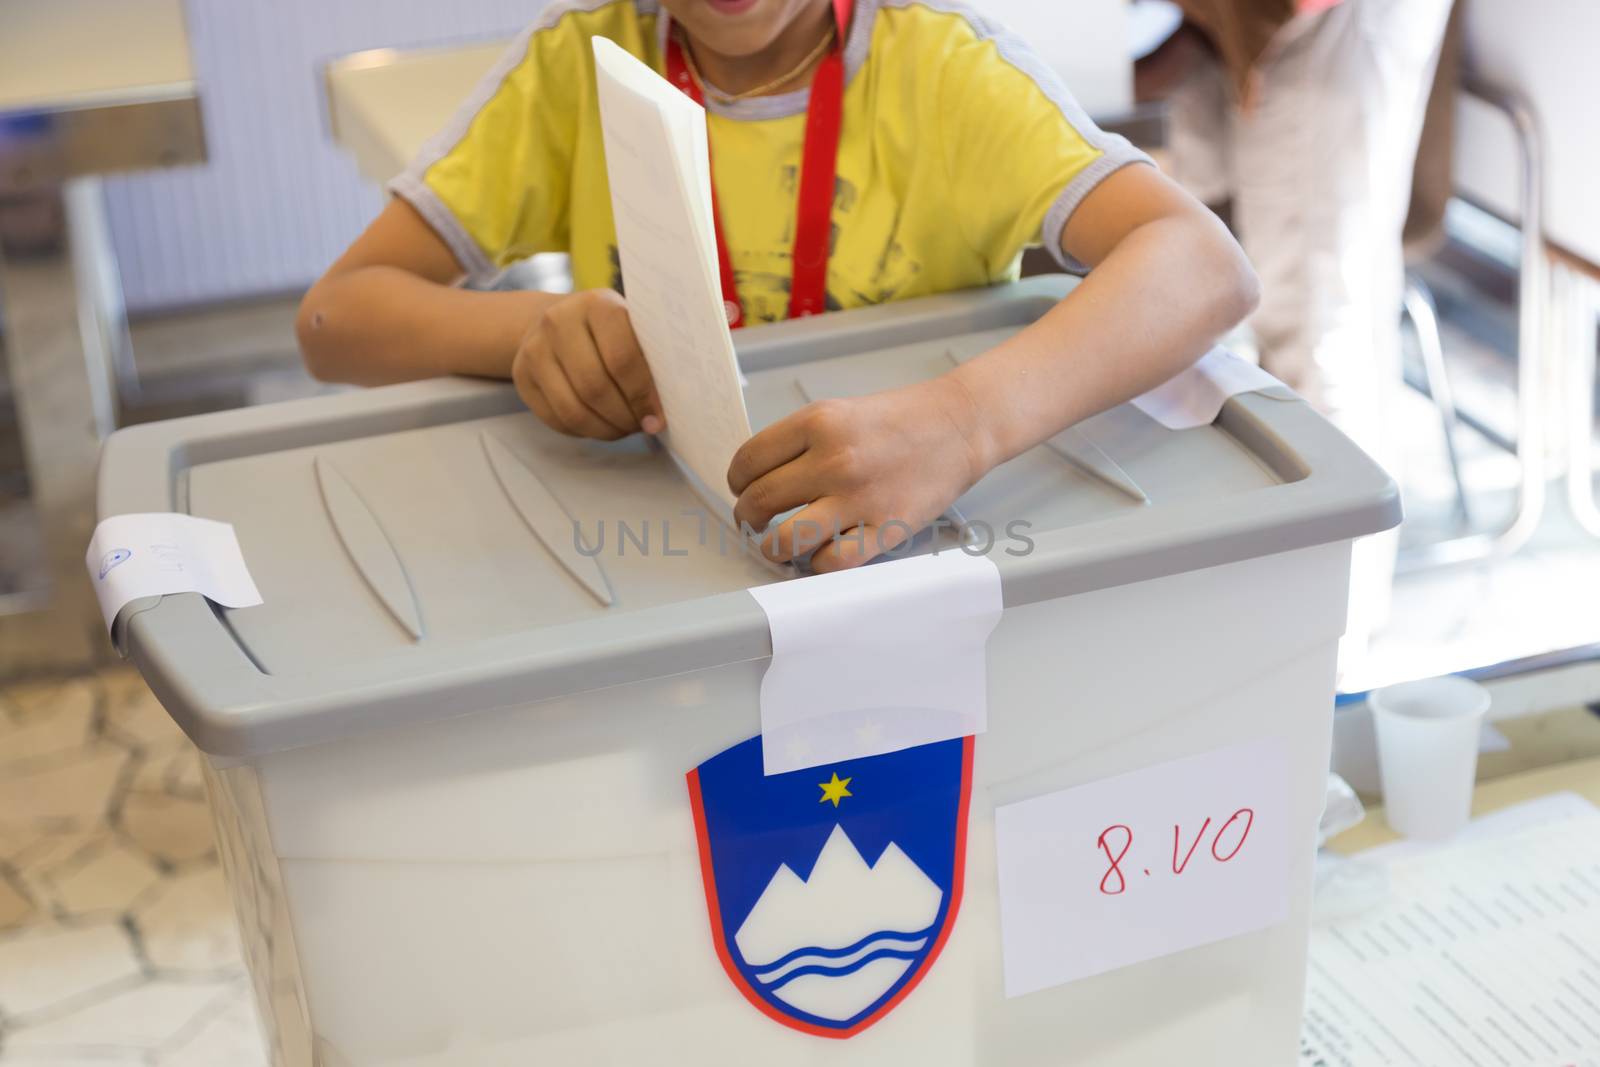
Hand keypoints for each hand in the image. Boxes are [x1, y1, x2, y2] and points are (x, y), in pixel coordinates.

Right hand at [512, 289, 662, 439]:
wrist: (558, 321)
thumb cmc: (610, 330)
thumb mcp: (632, 327)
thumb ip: (650, 357)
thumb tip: (666, 408)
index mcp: (596, 305)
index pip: (622, 358)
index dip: (642, 395)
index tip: (657, 416)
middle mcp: (558, 322)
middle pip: (595, 388)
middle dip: (624, 416)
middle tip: (642, 426)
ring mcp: (534, 349)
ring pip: (574, 410)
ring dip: (605, 429)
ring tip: (624, 428)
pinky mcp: (522, 376)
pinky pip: (556, 419)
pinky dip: (585, 431)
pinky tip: (601, 426)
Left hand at [727, 375, 995, 572]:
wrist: (960, 425)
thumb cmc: (902, 420)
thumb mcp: (840, 412)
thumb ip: (800, 441)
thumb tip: (759, 477)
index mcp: (818, 423)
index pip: (749, 461)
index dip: (737, 482)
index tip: (741, 489)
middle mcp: (834, 459)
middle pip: (760, 501)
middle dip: (748, 518)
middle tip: (752, 522)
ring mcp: (860, 497)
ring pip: (787, 539)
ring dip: (772, 549)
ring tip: (776, 547)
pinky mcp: (886, 527)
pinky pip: (832, 561)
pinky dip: (816, 565)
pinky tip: (818, 555)